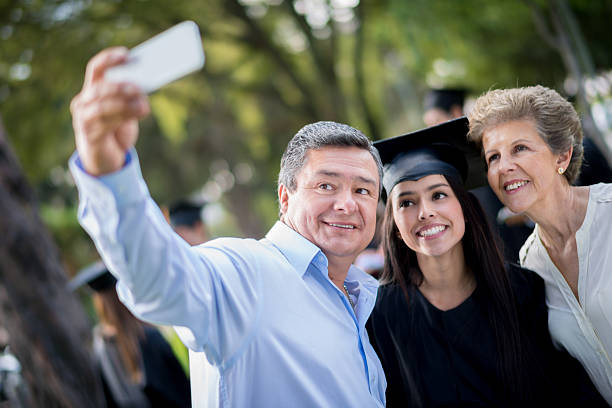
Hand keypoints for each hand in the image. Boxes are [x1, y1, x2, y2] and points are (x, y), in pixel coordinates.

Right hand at [70, 47, 149, 175]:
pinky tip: (138, 114)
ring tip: (144, 105)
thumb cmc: (117, 127)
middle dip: (119, 86)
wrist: (106, 156)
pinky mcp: (90, 135)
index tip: (126, 54)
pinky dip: (124, 118)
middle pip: (100, 88)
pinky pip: (106, 124)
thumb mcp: (125, 110)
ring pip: (103, 107)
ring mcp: (84, 119)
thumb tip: (146, 87)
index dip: (109, 59)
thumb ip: (130, 97)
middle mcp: (83, 102)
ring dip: (125, 105)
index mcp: (91, 89)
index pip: (95, 68)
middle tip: (138, 86)